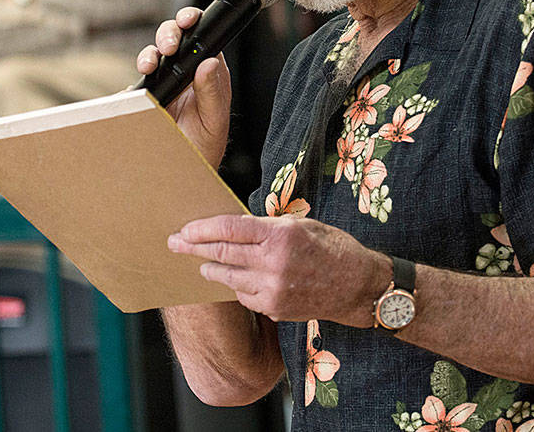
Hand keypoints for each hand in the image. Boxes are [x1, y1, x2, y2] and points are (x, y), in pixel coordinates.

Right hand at [137, 7, 231, 167]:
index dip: (193, 21)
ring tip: (149, 65)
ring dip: (150, 54)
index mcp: (207, 72)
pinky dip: (135, 76)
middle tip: (169, 46)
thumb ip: (212, 92)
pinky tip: (140, 81)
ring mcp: (162, 83)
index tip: (188, 20)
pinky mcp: (143, 95)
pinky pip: (136, 78)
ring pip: (153, 54)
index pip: (201, 37)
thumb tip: (210, 63)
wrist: (179, 173)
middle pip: (174, 38)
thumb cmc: (204, 146)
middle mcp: (184, 73)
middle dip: (169, 33)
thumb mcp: (213, 120)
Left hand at [168, 214, 388, 327]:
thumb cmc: (332, 248)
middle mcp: (274, 263)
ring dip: (211, 270)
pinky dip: (237, 286)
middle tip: (175, 244)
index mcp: (281, 235)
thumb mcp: (301, 225)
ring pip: (229, 279)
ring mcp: (274, 289)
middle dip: (194, 249)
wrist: (358, 287)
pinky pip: (245, 296)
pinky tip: (236, 280)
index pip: (230, 229)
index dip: (203, 229)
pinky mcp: (275, 309)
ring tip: (200, 264)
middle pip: (222, 254)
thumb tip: (232, 227)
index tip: (185, 229)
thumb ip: (267, 227)